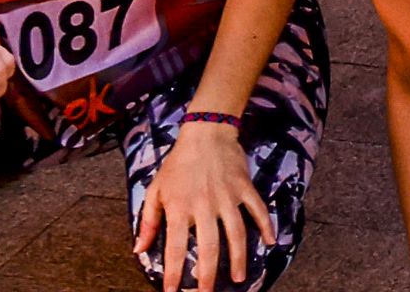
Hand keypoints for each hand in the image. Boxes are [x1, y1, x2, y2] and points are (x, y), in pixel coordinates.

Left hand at [136, 114, 270, 291]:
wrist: (206, 132)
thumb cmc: (177, 164)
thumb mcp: (156, 190)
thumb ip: (148, 222)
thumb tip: (139, 249)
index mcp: (180, 208)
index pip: (177, 248)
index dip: (174, 273)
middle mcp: (205, 206)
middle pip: (210, 247)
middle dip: (209, 275)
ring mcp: (228, 197)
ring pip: (236, 233)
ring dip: (239, 258)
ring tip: (240, 278)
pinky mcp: (245, 188)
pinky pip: (257, 210)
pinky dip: (266, 226)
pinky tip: (270, 242)